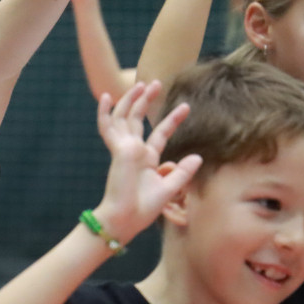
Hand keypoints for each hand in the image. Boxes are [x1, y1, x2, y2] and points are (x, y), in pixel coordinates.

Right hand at [93, 82, 201, 242]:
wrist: (125, 219)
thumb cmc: (143, 209)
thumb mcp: (170, 188)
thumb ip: (183, 172)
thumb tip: (198, 156)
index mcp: (146, 159)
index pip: (159, 133)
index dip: (172, 119)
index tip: (186, 106)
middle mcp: (134, 151)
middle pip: (138, 119)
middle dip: (147, 100)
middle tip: (157, 83)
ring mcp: (124, 149)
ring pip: (124, 117)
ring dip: (131, 100)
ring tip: (142, 83)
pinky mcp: (118, 150)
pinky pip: (108, 127)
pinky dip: (105, 112)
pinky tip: (106, 97)